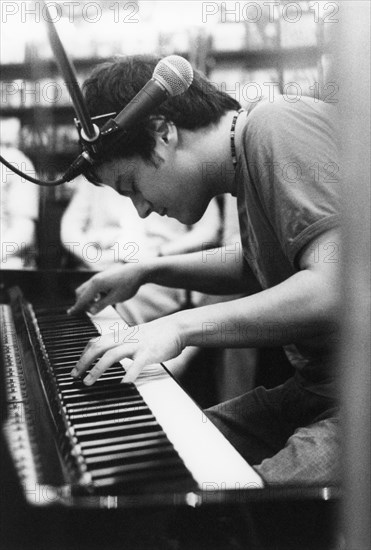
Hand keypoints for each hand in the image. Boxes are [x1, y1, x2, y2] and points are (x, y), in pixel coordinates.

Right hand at [67, 263, 145, 315]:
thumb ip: (102, 305)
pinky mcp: (103, 276)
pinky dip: (94, 293)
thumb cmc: (129, 284)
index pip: (82, 299)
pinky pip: (93, 286)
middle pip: (81, 292)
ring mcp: (99, 276)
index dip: (76, 307)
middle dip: (82, 303)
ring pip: (86, 289)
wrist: (139, 271)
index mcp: (96, 284)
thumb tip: (91, 312)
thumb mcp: (116, 298)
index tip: (70, 314)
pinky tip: (104, 297)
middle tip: (90, 311)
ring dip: (88, 298)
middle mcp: (95, 279)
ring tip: (99, 304)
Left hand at [70, 315, 184, 383]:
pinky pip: (136, 365)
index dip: (83, 354)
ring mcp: (137, 344)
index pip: (96, 341)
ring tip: (89, 381)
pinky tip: (122, 385)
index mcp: (121, 334)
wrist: (177, 327)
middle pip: (98, 346)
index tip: (76, 368)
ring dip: (97, 369)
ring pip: (112, 354)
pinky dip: (128, 375)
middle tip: (75, 376)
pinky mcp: (148, 352)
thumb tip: (109, 355)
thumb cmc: (157, 334)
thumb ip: (121, 344)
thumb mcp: (135, 336)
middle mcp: (126, 338)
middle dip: (84, 361)